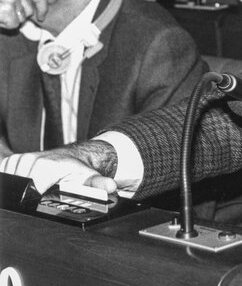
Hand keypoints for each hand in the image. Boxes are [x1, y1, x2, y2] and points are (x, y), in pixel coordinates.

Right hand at [0, 0, 47, 28]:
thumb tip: (39, 12)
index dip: (43, 7)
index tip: (41, 16)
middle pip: (31, 9)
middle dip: (20, 15)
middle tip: (4, 11)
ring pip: (23, 18)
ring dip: (11, 20)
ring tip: (0, 13)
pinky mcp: (6, 7)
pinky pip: (15, 23)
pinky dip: (6, 25)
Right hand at [0, 141, 117, 194]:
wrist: (73, 157)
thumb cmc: (78, 171)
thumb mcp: (90, 178)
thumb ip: (98, 184)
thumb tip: (110, 187)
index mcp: (47, 166)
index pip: (31, 192)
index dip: (35, 202)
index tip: (41, 205)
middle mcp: (31, 160)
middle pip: (19, 190)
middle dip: (28, 198)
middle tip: (41, 198)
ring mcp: (19, 160)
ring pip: (11, 186)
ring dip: (21, 192)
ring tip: (38, 190)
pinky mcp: (11, 161)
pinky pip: (6, 178)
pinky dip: (13, 185)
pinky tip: (28, 186)